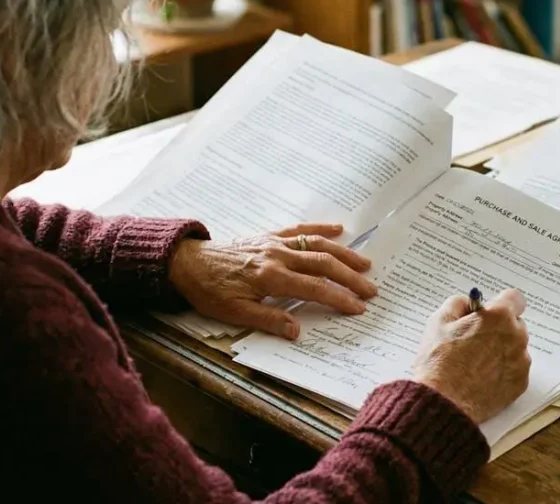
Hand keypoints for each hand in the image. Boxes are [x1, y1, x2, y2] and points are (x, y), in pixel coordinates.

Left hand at [168, 223, 376, 339]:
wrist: (188, 263)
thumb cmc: (209, 291)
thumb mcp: (234, 313)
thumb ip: (268, 320)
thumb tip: (297, 331)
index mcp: (271, 278)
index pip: (314, 289)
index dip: (339, 298)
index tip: (358, 307)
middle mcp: (277, 256)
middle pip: (323, 264)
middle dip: (350, 277)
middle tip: (371, 290)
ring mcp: (275, 243)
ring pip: (317, 245)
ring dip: (343, 254)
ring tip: (365, 264)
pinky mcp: (269, 235)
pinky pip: (300, 229)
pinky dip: (320, 228)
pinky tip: (338, 229)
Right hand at [411, 289, 530, 423]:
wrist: (444, 402)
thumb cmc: (439, 361)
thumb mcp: (439, 321)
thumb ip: (458, 303)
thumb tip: (469, 305)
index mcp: (498, 317)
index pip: (515, 298)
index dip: (500, 303)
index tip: (490, 311)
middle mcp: (516, 337)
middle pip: (515, 324)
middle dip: (499, 328)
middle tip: (475, 339)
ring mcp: (520, 362)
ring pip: (515, 348)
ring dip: (502, 350)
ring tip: (476, 363)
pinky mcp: (520, 384)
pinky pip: (515, 370)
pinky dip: (503, 371)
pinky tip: (482, 377)